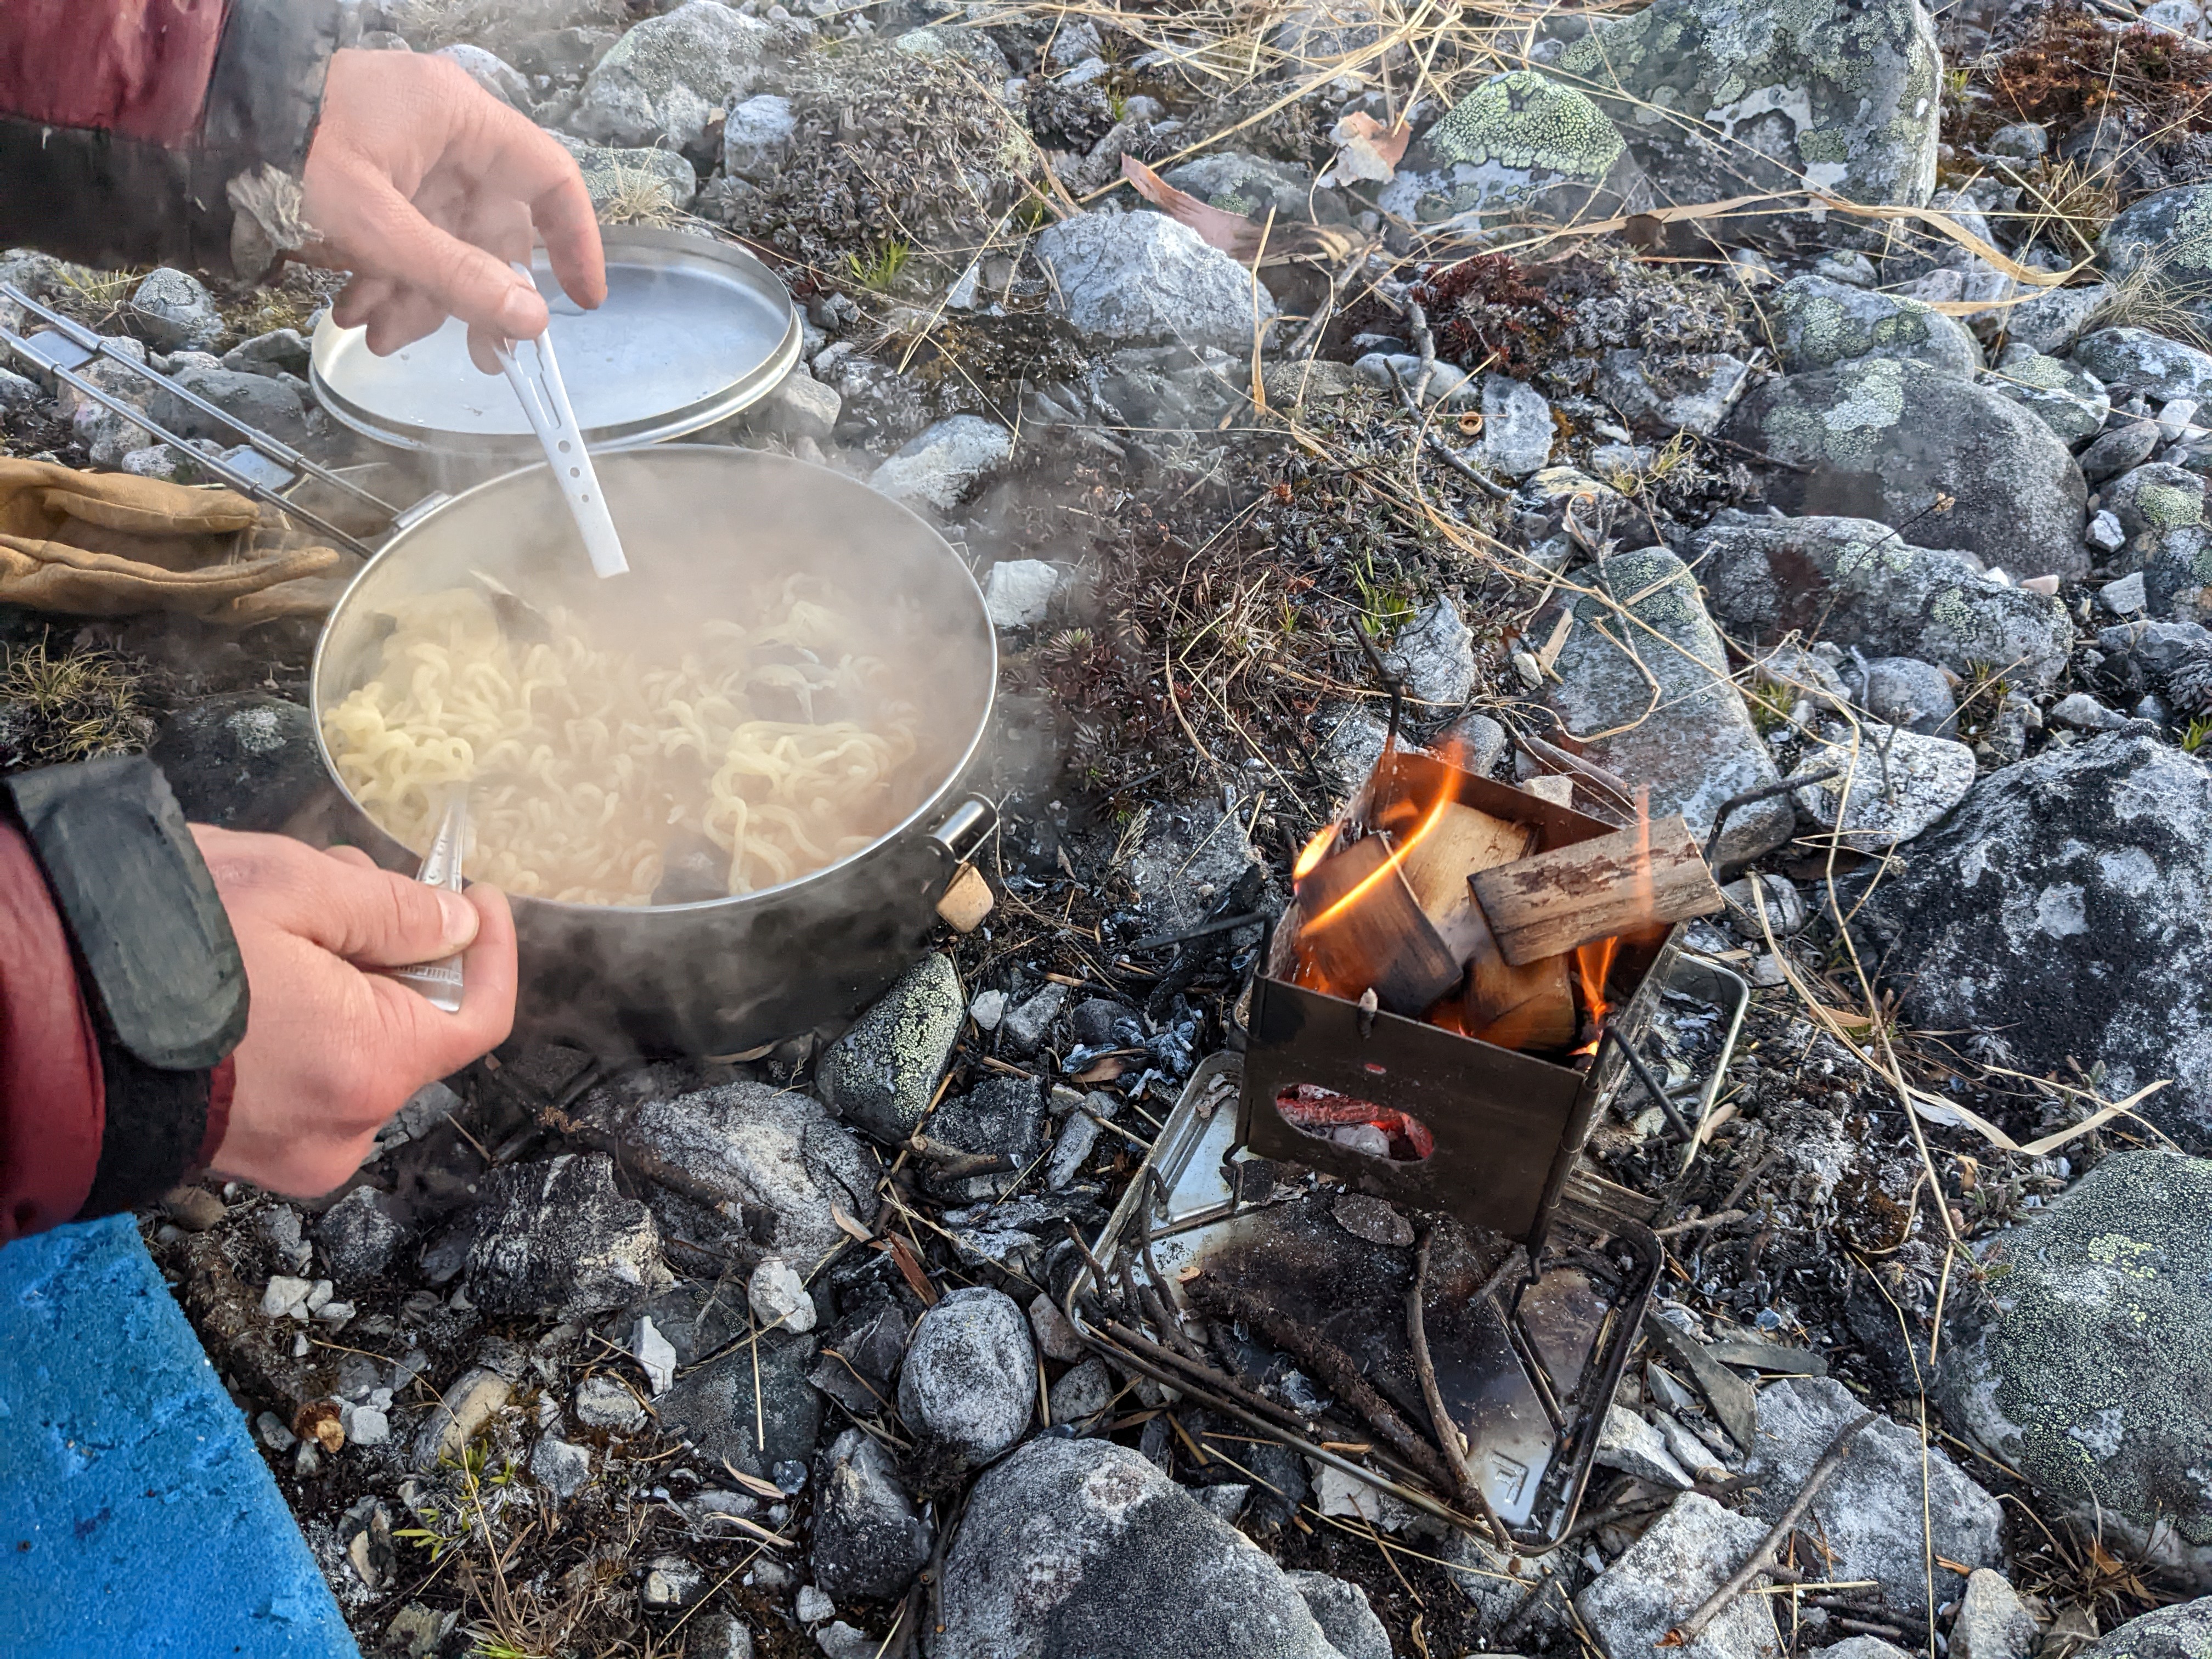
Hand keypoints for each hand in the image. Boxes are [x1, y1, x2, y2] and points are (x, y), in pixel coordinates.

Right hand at [191, 827, 516, 1196]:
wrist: (32, 1019)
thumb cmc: (155, 948)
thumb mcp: (294, 889)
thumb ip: (395, 911)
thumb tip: (455, 924)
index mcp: (370, 1067)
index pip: (481, 1016)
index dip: (489, 949)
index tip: (476, 895)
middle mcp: (343, 1127)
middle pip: (412, 1027)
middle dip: (394, 948)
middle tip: (348, 882)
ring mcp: (292, 1152)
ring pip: (356, 1048)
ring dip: (344, 979)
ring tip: (284, 918)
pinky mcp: (246, 1154)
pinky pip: (306, 1079)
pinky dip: (304, 1022)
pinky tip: (256, 970)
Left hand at [301, 47, 606, 369]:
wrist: (192, 120)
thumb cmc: (284, 152)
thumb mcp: (376, 226)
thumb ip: (458, 275)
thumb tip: (532, 320)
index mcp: (458, 119)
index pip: (549, 178)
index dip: (575, 242)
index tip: (582, 301)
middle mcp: (441, 131)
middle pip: (489, 227)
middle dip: (471, 295)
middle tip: (480, 356)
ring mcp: (404, 154)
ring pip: (442, 241)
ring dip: (418, 298)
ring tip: (378, 334)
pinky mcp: (370, 175)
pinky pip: (401, 236)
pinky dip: (385, 279)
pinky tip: (355, 311)